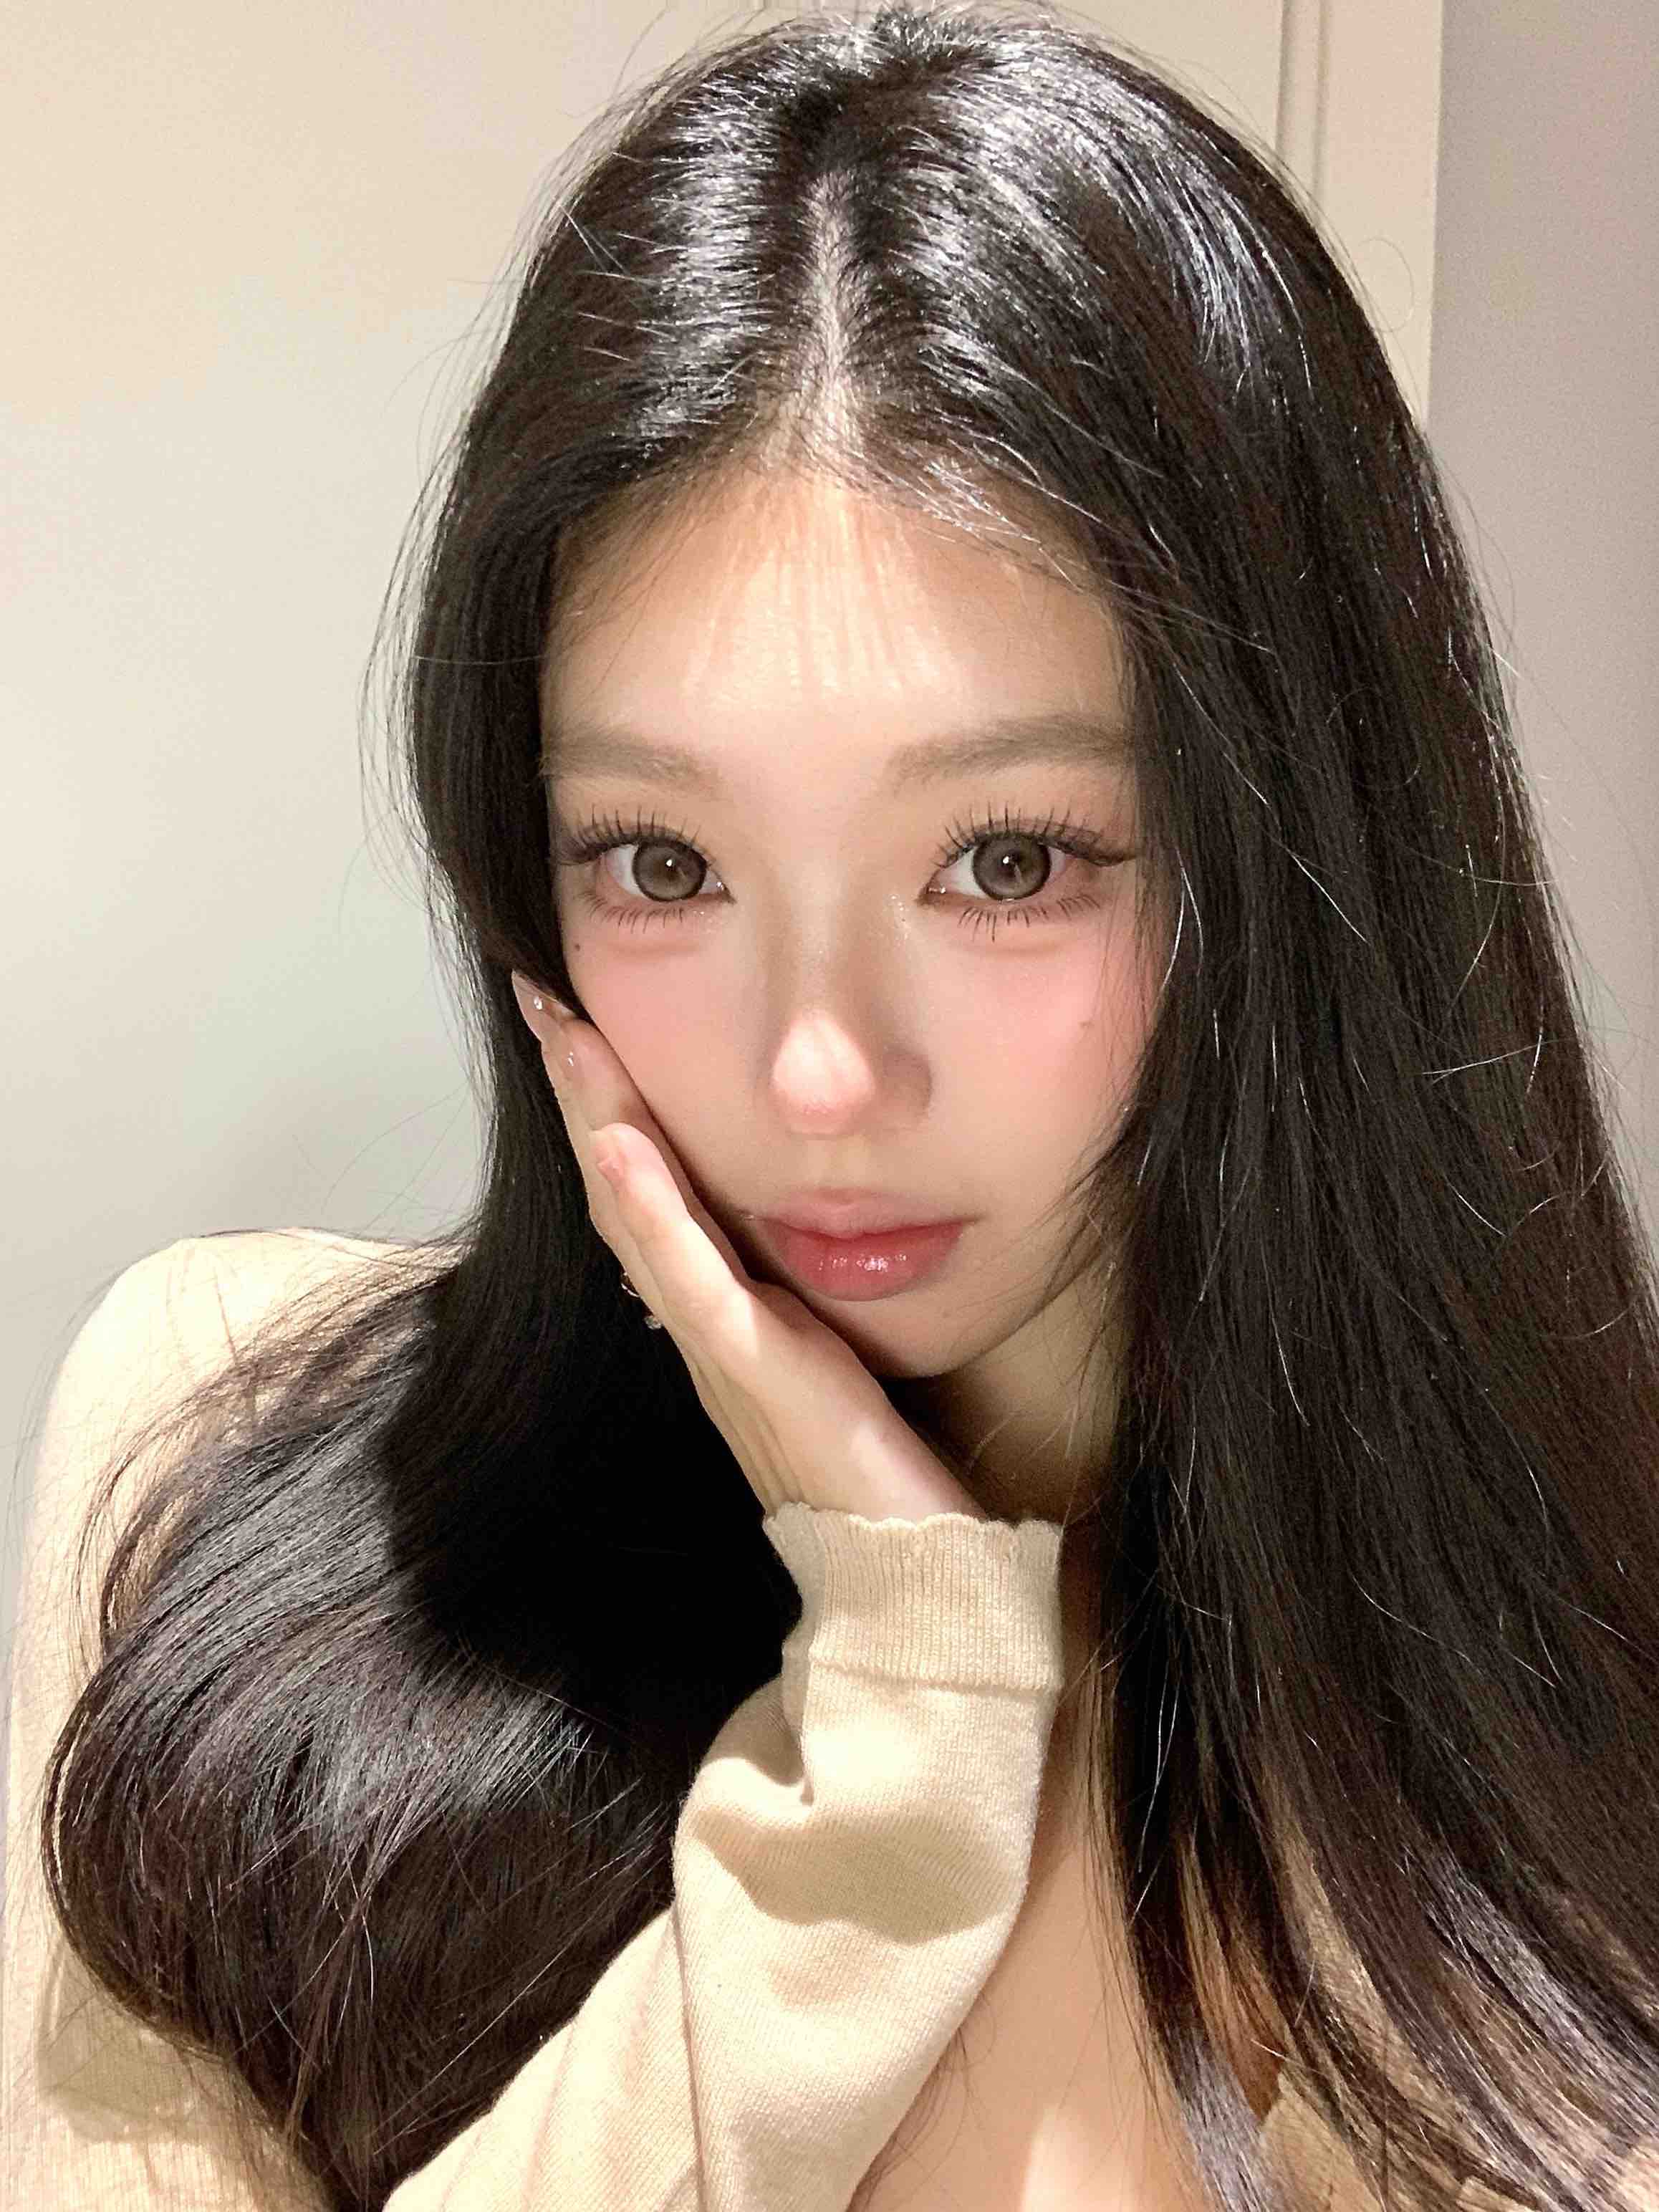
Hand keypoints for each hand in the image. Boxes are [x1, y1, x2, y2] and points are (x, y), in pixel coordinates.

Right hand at [510, 973, 988, 1523]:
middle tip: (542, 996)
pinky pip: (689, 1279)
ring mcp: (719, 1349)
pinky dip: (649, 1209)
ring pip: (638, 1217)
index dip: (608, 1104)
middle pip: (622, 1187)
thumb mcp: (826, 1362)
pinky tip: (621, 1144)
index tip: (578, 1018)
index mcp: (721, 1316)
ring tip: (566, 1034)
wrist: (911, 1574)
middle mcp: (701, 1327)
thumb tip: (755, 1242)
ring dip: (598, 1119)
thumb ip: (784, 1308)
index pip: (647, 1191)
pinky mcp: (755, 1372)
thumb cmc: (877, 1474)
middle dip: (584, 1088)